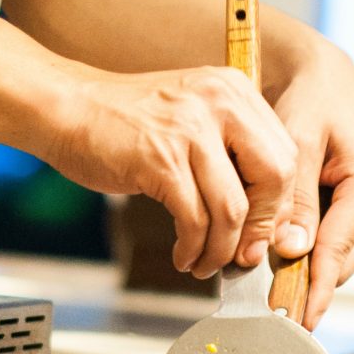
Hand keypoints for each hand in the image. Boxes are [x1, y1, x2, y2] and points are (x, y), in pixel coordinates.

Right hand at [46, 66, 298, 278]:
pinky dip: (193, 248)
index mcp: (235, 90)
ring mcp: (189, 130)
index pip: (285, 155)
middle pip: (273, 179)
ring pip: (233, 209)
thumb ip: (231, 155)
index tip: (263, 234)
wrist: (68, 107)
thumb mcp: (193, 117)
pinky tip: (183, 255)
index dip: (280, 205)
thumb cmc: (127, 121)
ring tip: (206, 262)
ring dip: (222, 249)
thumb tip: (264, 221)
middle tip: (243, 255)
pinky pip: (194, 219)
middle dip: (261, 229)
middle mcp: (219, 102)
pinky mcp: (159, 160)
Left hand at [268, 39, 353, 328]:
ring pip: (336, 259)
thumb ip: (294, 197)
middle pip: (340, 265)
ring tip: (261, 270)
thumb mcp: (297, 140)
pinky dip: (308, 251)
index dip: (313, 291)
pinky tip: (278, 248)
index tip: (294, 323)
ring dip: (303, 267)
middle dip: (302, 282)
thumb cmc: (311, 99)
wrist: (324, 78)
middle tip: (260, 302)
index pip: (338, 253)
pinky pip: (334, 244)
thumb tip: (292, 251)